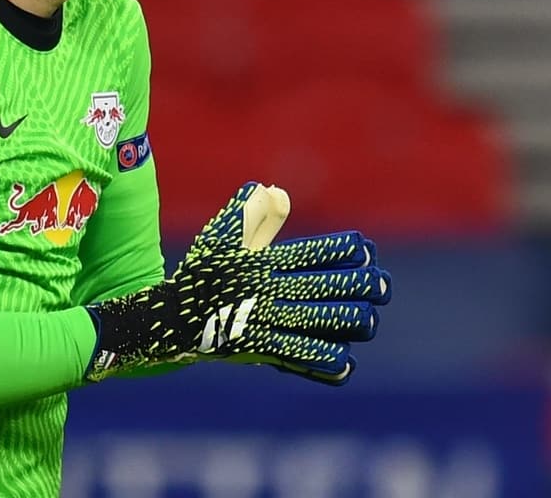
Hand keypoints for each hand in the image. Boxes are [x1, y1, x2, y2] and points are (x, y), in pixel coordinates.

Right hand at [84, 182, 389, 381]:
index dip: (348, 250)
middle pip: (330, 285)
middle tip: (382, 288)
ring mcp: (265, 320)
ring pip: (324, 322)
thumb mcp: (219, 238)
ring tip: (368, 320)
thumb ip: (250, 214)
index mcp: (264, 260)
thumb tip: (273, 189)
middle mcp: (268, 288)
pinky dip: (328, 361)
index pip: (317, 250)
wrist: (168, 318)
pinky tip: (344, 360)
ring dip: (353, 321)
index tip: (366, 250)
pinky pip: (303, 356)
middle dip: (365, 286)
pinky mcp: (259, 349)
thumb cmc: (200, 275)